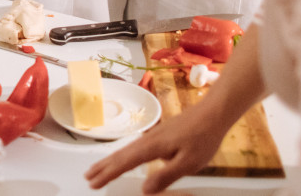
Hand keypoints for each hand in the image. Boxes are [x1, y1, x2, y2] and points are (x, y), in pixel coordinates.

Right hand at [85, 99, 233, 193]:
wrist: (212, 113)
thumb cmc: (203, 137)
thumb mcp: (188, 163)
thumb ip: (165, 176)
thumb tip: (144, 189)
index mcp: (152, 148)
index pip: (124, 163)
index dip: (108, 174)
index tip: (93, 183)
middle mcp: (148, 140)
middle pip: (120, 155)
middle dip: (103, 167)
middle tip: (88, 177)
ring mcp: (153, 136)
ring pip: (126, 150)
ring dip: (110, 160)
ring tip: (99, 168)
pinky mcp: (159, 135)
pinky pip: (135, 147)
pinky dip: (123, 154)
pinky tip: (125, 157)